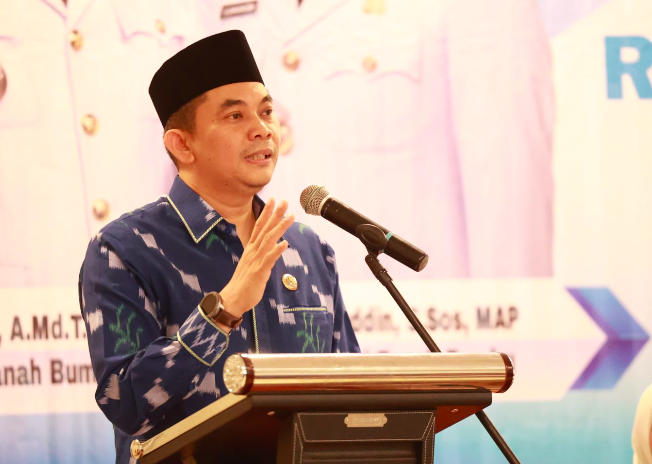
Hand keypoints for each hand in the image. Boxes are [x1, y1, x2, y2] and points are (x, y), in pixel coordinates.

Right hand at [220, 198, 293, 319]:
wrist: (233, 298)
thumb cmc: (243, 283)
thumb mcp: (251, 264)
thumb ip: (260, 254)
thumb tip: (271, 247)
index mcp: (251, 249)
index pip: (259, 226)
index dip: (266, 213)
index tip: (273, 200)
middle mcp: (253, 251)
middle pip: (265, 229)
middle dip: (275, 214)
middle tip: (284, 201)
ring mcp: (256, 260)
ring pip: (269, 240)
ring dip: (280, 227)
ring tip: (291, 216)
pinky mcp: (259, 271)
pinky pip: (269, 259)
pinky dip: (276, 250)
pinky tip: (284, 243)